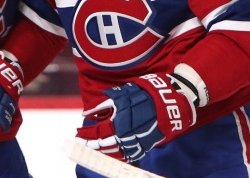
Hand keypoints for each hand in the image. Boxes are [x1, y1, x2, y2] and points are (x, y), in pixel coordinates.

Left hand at [75, 73, 195, 162]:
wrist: (171, 102)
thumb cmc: (146, 94)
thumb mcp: (124, 94)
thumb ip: (105, 105)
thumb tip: (88, 113)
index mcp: (119, 121)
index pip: (97, 132)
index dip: (86, 134)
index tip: (78, 134)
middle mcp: (127, 134)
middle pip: (103, 144)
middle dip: (90, 145)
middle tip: (82, 144)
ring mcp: (137, 141)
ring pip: (115, 152)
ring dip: (102, 151)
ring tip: (93, 150)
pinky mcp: (146, 144)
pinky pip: (128, 154)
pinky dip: (117, 155)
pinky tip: (111, 153)